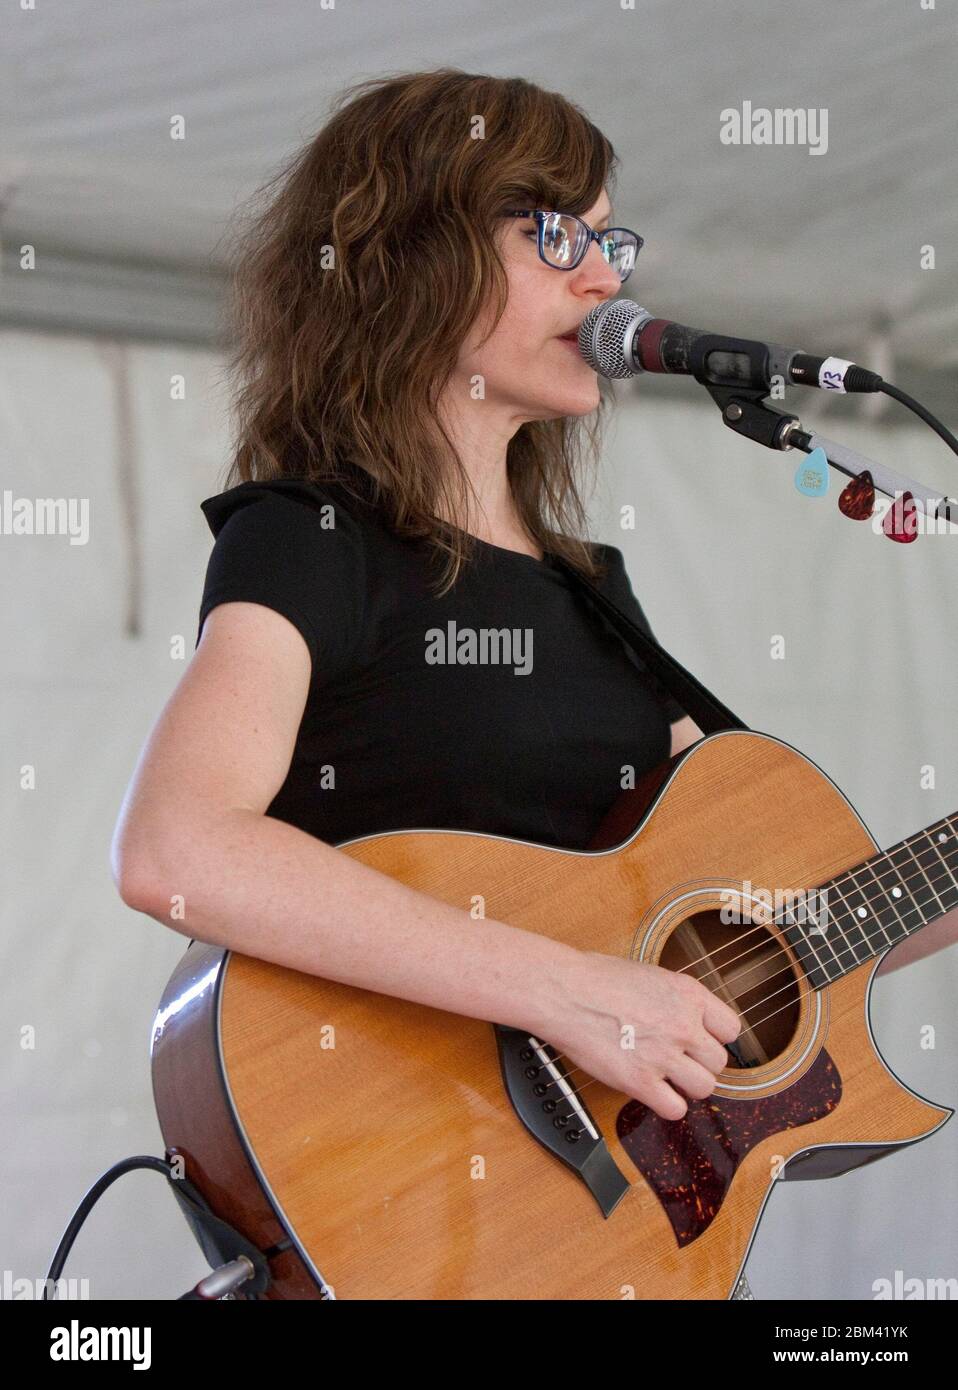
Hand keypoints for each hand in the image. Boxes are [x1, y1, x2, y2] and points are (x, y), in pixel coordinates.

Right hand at [541, 949, 741, 1120]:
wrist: (563, 991)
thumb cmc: (594, 977)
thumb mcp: (649, 974)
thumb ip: (675, 999)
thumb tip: (685, 1016)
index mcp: (688, 994)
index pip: (731, 1029)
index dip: (715, 1038)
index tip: (701, 1042)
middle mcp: (683, 1025)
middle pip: (719, 1062)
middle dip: (699, 1063)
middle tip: (677, 1060)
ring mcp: (663, 1055)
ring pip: (704, 1088)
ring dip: (686, 1087)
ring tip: (666, 1077)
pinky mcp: (640, 1081)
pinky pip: (675, 1109)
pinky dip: (665, 1105)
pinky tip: (651, 1092)